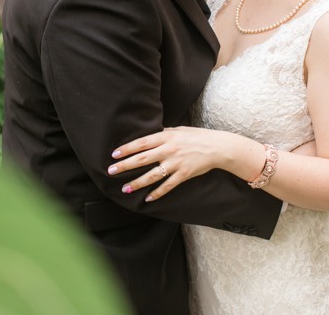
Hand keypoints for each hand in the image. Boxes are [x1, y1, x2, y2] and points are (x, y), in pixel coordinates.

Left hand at [108, 126, 248, 201]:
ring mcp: (176, 163)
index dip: (127, 149)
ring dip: (137, 183)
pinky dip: (157, 193)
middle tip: (111, 171)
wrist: (217, 147)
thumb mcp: (178, 130)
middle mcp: (169, 150)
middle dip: (125, 166)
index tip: (114, 154)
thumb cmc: (196, 136)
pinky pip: (168, 186)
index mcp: (166, 137)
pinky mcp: (184, 174)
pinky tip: (148, 198)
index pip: (142, 143)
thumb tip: (148, 134)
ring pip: (152, 175)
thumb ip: (163, 133)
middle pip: (142, 159)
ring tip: (125, 189)